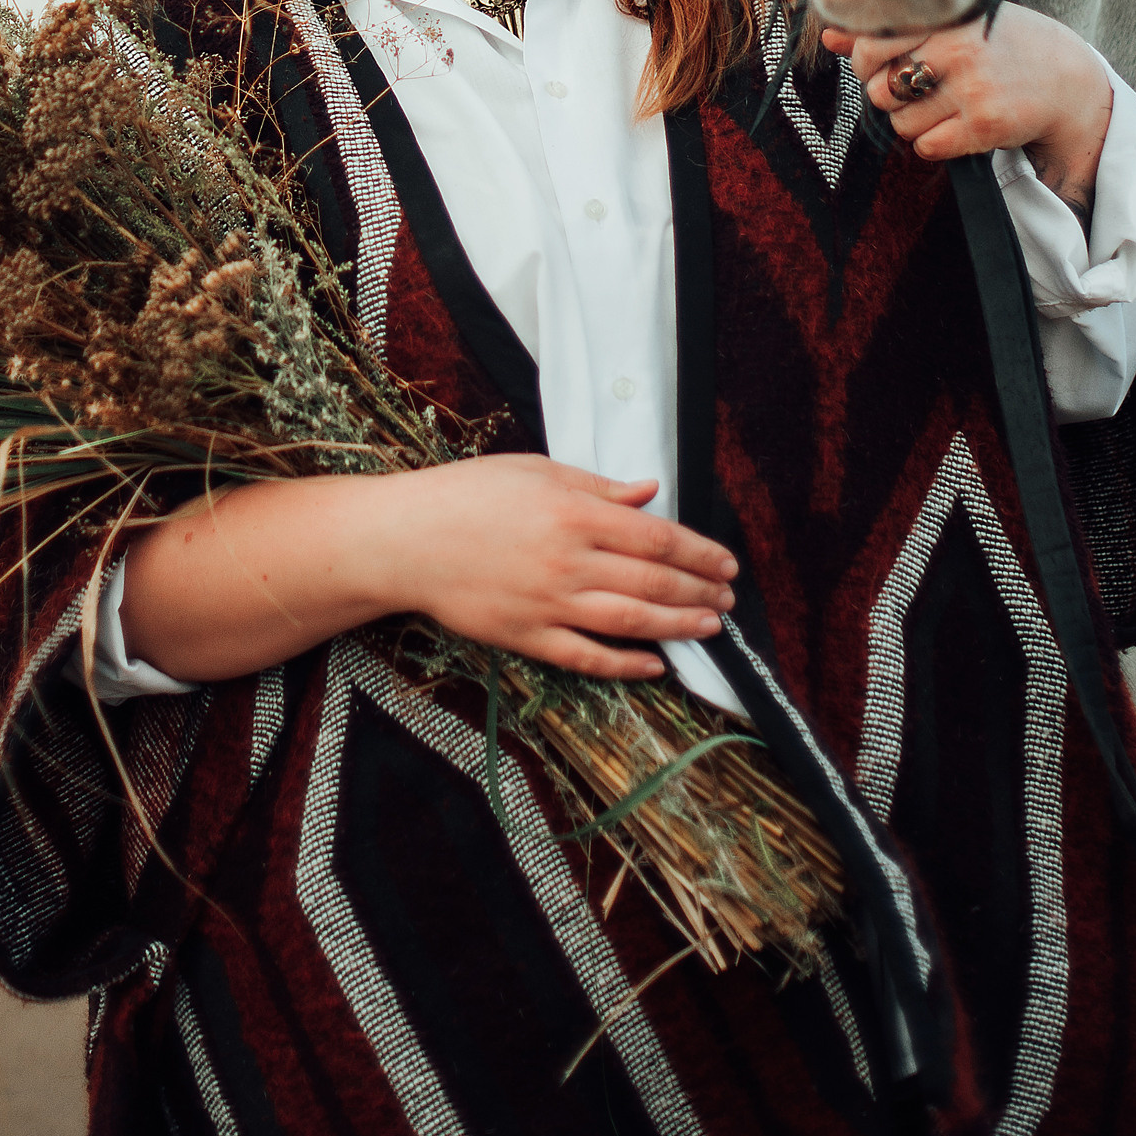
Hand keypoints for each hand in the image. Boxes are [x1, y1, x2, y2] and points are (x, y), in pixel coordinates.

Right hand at [378, 456, 738, 682]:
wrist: (407, 539)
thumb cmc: (468, 494)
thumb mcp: (536, 470)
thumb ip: (599, 486)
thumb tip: (649, 491)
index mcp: (573, 512)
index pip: (656, 537)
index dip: (699, 553)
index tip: (726, 562)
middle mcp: (568, 561)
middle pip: (652, 583)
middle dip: (699, 591)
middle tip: (728, 598)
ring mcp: (548, 603)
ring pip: (630, 622)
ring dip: (678, 627)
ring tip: (709, 627)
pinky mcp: (528, 636)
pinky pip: (587, 657)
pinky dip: (626, 665)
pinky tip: (655, 666)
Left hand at [820, 2, 1112, 219]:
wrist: (1067, 80)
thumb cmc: (999, 44)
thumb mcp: (950, 24)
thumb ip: (889, 30)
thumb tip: (829, 36)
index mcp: (943, 16)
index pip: (868, 45)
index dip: (867, 62)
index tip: (886, 64)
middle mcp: (956, 48)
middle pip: (877, 89)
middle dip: (890, 96)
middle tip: (920, 89)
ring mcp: (971, 87)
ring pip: (899, 123)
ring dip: (913, 122)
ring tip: (941, 106)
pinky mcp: (985, 125)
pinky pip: (927, 148)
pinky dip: (934, 144)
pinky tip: (955, 126)